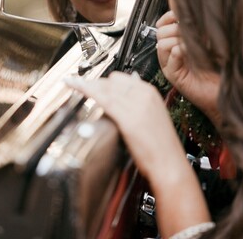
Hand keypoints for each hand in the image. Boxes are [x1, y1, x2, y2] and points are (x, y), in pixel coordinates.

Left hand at [66, 71, 186, 182]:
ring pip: (104, 87)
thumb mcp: (153, 116)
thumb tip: (126, 90)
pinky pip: (101, 98)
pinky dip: (85, 89)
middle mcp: (142, 94)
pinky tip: (75, 86)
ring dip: (87, 84)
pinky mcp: (126, 117)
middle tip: (84, 88)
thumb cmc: (161, 146)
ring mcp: (134, 104)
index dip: (105, 81)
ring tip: (73, 84)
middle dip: (97, 83)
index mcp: (150, 92)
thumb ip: (140, 102)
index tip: (95, 83)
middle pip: (112, 80)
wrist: (169, 165)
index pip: (122, 77)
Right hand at [156, 11, 220, 126]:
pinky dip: (177, 53)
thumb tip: (193, 12)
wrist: (227, 90)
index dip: (168, 17)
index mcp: (176, 41)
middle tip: (187, 31)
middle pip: (160, 33)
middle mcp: (171, 52)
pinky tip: (187, 51)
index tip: (178, 14)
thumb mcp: (209, 41)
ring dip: (175, 40)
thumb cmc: (221, 66)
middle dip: (173, 28)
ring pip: (161, 45)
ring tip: (190, 44)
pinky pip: (168, 61)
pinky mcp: (175, 77)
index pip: (162, 24)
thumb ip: (198, 29)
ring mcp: (171, 65)